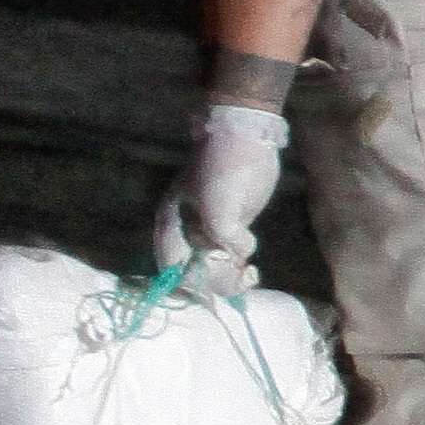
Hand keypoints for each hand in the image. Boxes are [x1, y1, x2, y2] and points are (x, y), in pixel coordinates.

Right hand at [154, 101, 289, 299]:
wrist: (247, 136)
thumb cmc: (228, 166)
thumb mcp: (219, 200)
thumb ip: (219, 232)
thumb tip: (235, 254)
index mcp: (172, 226)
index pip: (174, 269)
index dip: (194, 284)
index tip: (219, 289)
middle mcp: (185, 233)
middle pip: (192, 273)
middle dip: (215, 283)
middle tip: (244, 281)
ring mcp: (206, 231)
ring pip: (211, 268)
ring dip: (229, 280)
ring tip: (251, 277)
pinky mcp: (228, 228)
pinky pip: (227, 257)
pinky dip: (238, 268)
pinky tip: (252, 270)